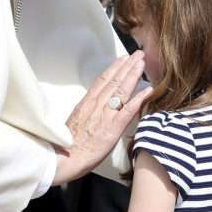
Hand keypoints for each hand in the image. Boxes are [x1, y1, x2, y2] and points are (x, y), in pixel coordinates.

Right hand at [54, 52, 151, 184]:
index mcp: (87, 103)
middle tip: (138, 54)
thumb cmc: (67, 145)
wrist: (63, 158)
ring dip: (133, 75)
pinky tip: (148, 90)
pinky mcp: (112, 128)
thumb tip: (92, 109)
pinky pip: (128, 110)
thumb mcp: (75, 122)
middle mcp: (96, 105)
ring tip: (142, 63)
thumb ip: (86, 113)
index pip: (103, 80)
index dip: (114, 68)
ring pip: (121, 90)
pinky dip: (139, 99)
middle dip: (127, 66)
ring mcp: (104, 115)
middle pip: (114, 81)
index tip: (123, 59)